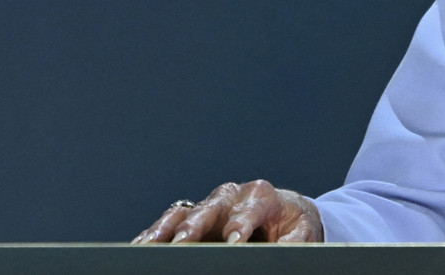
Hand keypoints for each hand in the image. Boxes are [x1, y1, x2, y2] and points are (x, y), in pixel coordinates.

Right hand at [132, 180, 322, 243]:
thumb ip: (295, 241)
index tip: (234, 241)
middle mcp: (232, 195)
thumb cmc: (292, 222)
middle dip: (195, 225)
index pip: (249, 209)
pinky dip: (155, 232)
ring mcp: (210, 204)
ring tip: (148, 245)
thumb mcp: (302, 230)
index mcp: (261, 195)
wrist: (285, 211)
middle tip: (182, 243)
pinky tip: (142, 245)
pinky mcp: (194, 215)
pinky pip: (171, 222)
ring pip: (184, 213)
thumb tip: (286, 249)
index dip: (240, 224)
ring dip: (166, 229)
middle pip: (209, 208)